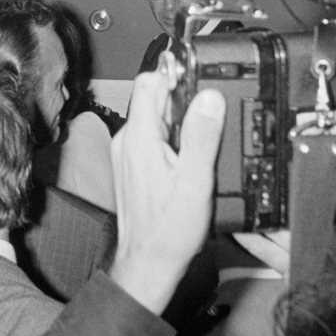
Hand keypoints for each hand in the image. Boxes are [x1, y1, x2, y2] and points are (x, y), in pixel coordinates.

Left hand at [109, 55, 224, 314]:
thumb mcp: (195, 180)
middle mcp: (126, 140)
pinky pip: (150, 138)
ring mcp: (126, 153)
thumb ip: (202, 136)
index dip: (174, 74)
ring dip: (177, 121)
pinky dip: (170, 139)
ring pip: (152, 119)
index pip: (149, 82)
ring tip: (199, 143)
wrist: (148, 261)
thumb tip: (209, 98)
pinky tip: (187, 159)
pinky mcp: (130, 166)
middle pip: (152, 99)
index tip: (198, 77)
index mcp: (138, 137)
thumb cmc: (168, 229)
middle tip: (207, 117)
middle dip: (181, 101)